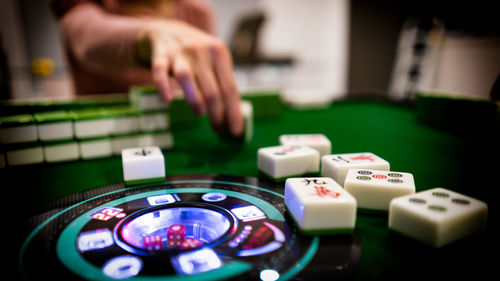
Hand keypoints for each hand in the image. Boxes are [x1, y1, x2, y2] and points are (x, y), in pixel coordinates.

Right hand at [136, 19, 242, 136]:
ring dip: (195, 101)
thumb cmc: (198, 53)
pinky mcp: (160, 55)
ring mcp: (179, 53)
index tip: (235, 131)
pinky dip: (163, 85)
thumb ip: (224, 83)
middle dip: (217, 114)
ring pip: (187, 79)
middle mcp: (201, 51)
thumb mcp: (216, 61)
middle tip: (218, 130)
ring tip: (200, 114)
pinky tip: (168, 99)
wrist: (169, 30)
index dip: (233, 112)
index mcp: (219, 53)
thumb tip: (235, 115)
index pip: (230, 88)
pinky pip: (160, 71)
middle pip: (211, 89)